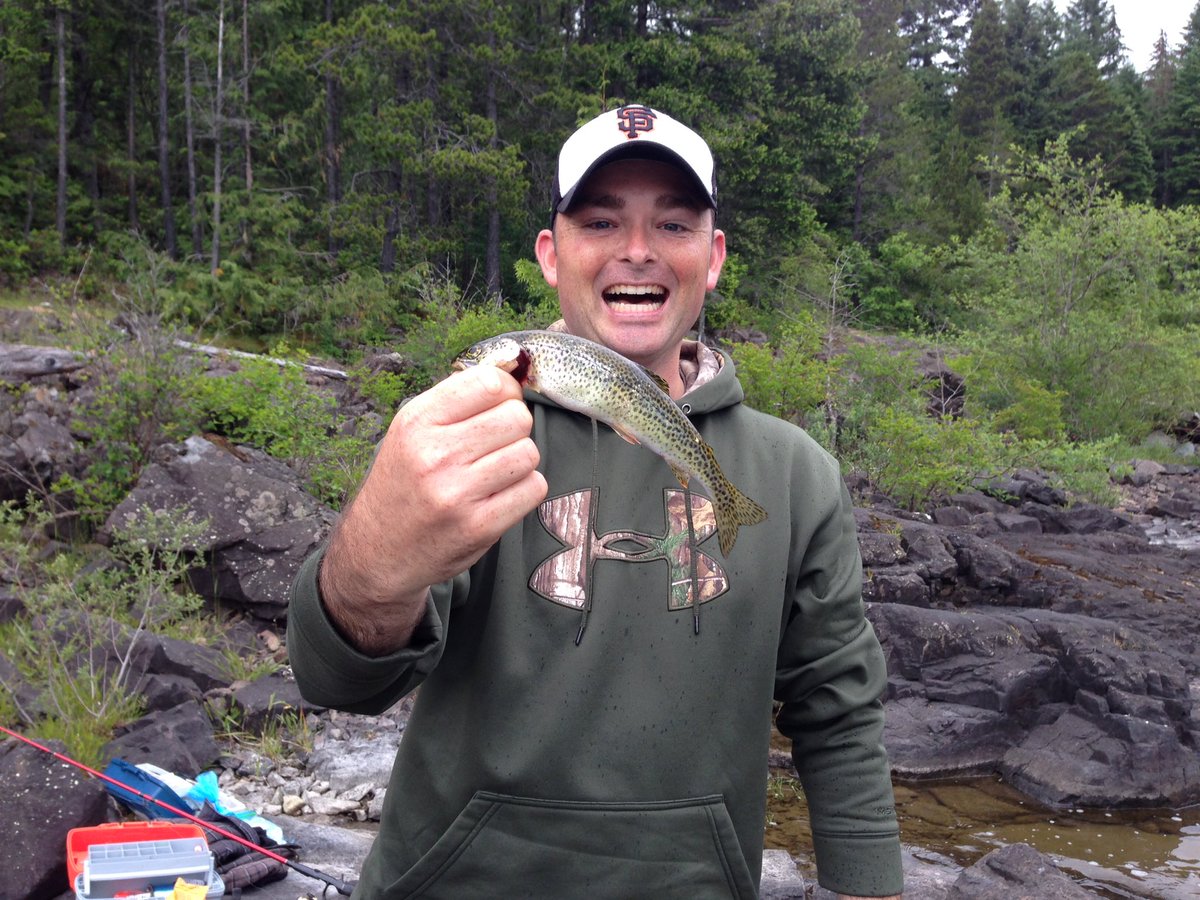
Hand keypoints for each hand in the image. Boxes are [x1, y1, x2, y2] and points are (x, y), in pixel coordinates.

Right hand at [319, 365, 545, 653]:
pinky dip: (525, 490)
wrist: (378, 550)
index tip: (498, 406)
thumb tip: (512, 371)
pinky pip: (534, 489)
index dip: (505, 392)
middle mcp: (435, 455)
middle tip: (495, 445)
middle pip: (517, 418)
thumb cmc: (404, 483)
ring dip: (520, 461)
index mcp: (417, 422)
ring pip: (528, 453)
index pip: (489, 383)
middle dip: (514, 428)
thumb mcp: (411, 432)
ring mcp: (457, 493)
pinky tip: (500, 495)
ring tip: (494, 472)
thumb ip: (457, 401)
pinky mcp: (479, 526)